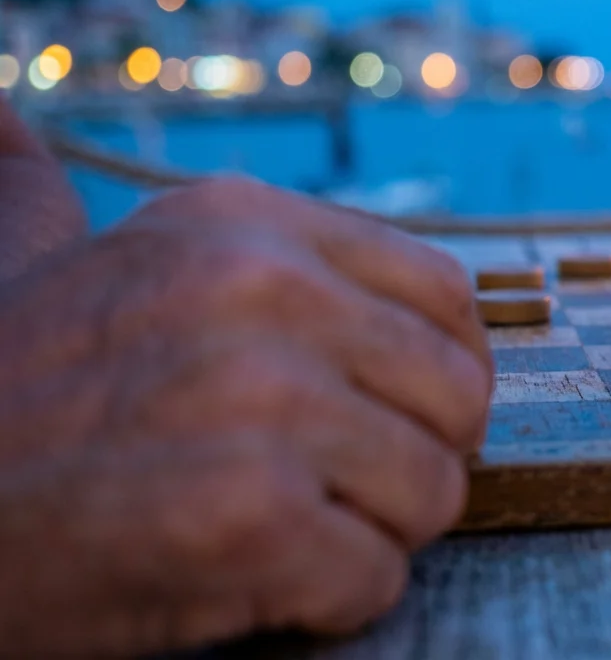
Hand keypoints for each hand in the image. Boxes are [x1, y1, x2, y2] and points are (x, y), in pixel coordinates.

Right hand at [0, 178, 492, 656]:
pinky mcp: (252, 516)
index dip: (438, 372)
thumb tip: (5, 122)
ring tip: (277, 527)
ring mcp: (264, 402)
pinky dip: (325, 598)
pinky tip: (251, 577)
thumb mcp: (41, 255)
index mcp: (244, 226)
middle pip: (456, 396)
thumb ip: (61, 191)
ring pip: (433, 492)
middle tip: (325, 485)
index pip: (446, 295)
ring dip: (368, 532)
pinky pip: (375, 576)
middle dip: (409, 459)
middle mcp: (265, 293)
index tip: (391, 411)